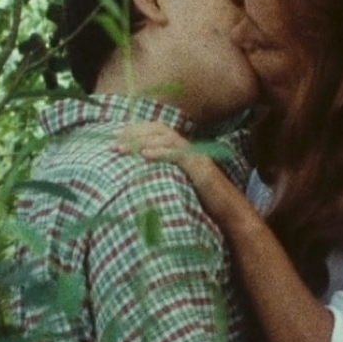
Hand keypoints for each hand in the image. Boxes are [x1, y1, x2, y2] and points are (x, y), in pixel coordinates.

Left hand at [116, 122, 232, 207]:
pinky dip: (161, 152)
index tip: (115, 137)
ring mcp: (195, 156)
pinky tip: (145, 156)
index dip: (136, 130)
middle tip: (114, 144)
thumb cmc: (202, 203)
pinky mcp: (200, 168)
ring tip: (123, 149)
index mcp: (182, 150)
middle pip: (159, 129)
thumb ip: (161, 176)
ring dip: (142, 142)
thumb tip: (136, 176)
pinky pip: (179, 154)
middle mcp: (189, 148)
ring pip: (166, 138)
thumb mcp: (176, 185)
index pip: (157, 130)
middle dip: (134, 134)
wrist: (229, 212)